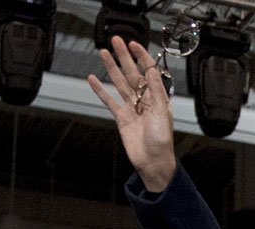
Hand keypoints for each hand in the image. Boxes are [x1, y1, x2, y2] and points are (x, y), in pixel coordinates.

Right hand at [87, 36, 176, 191]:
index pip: (148, 71)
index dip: (141, 57)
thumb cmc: (162, 140)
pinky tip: (92, 79)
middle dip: (124, 56)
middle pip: (132, 73)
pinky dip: (100, 90)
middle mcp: (144, 100)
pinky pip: (109, 101)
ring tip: (103, 52)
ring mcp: (131, 108)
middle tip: (115, 40)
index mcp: (157, 97)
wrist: (152, 161)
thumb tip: (151, 71)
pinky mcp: (121, 118)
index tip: (133, 44)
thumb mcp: (162, 113)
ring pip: (119, 83)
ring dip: (112, 68)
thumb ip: (156, 91)